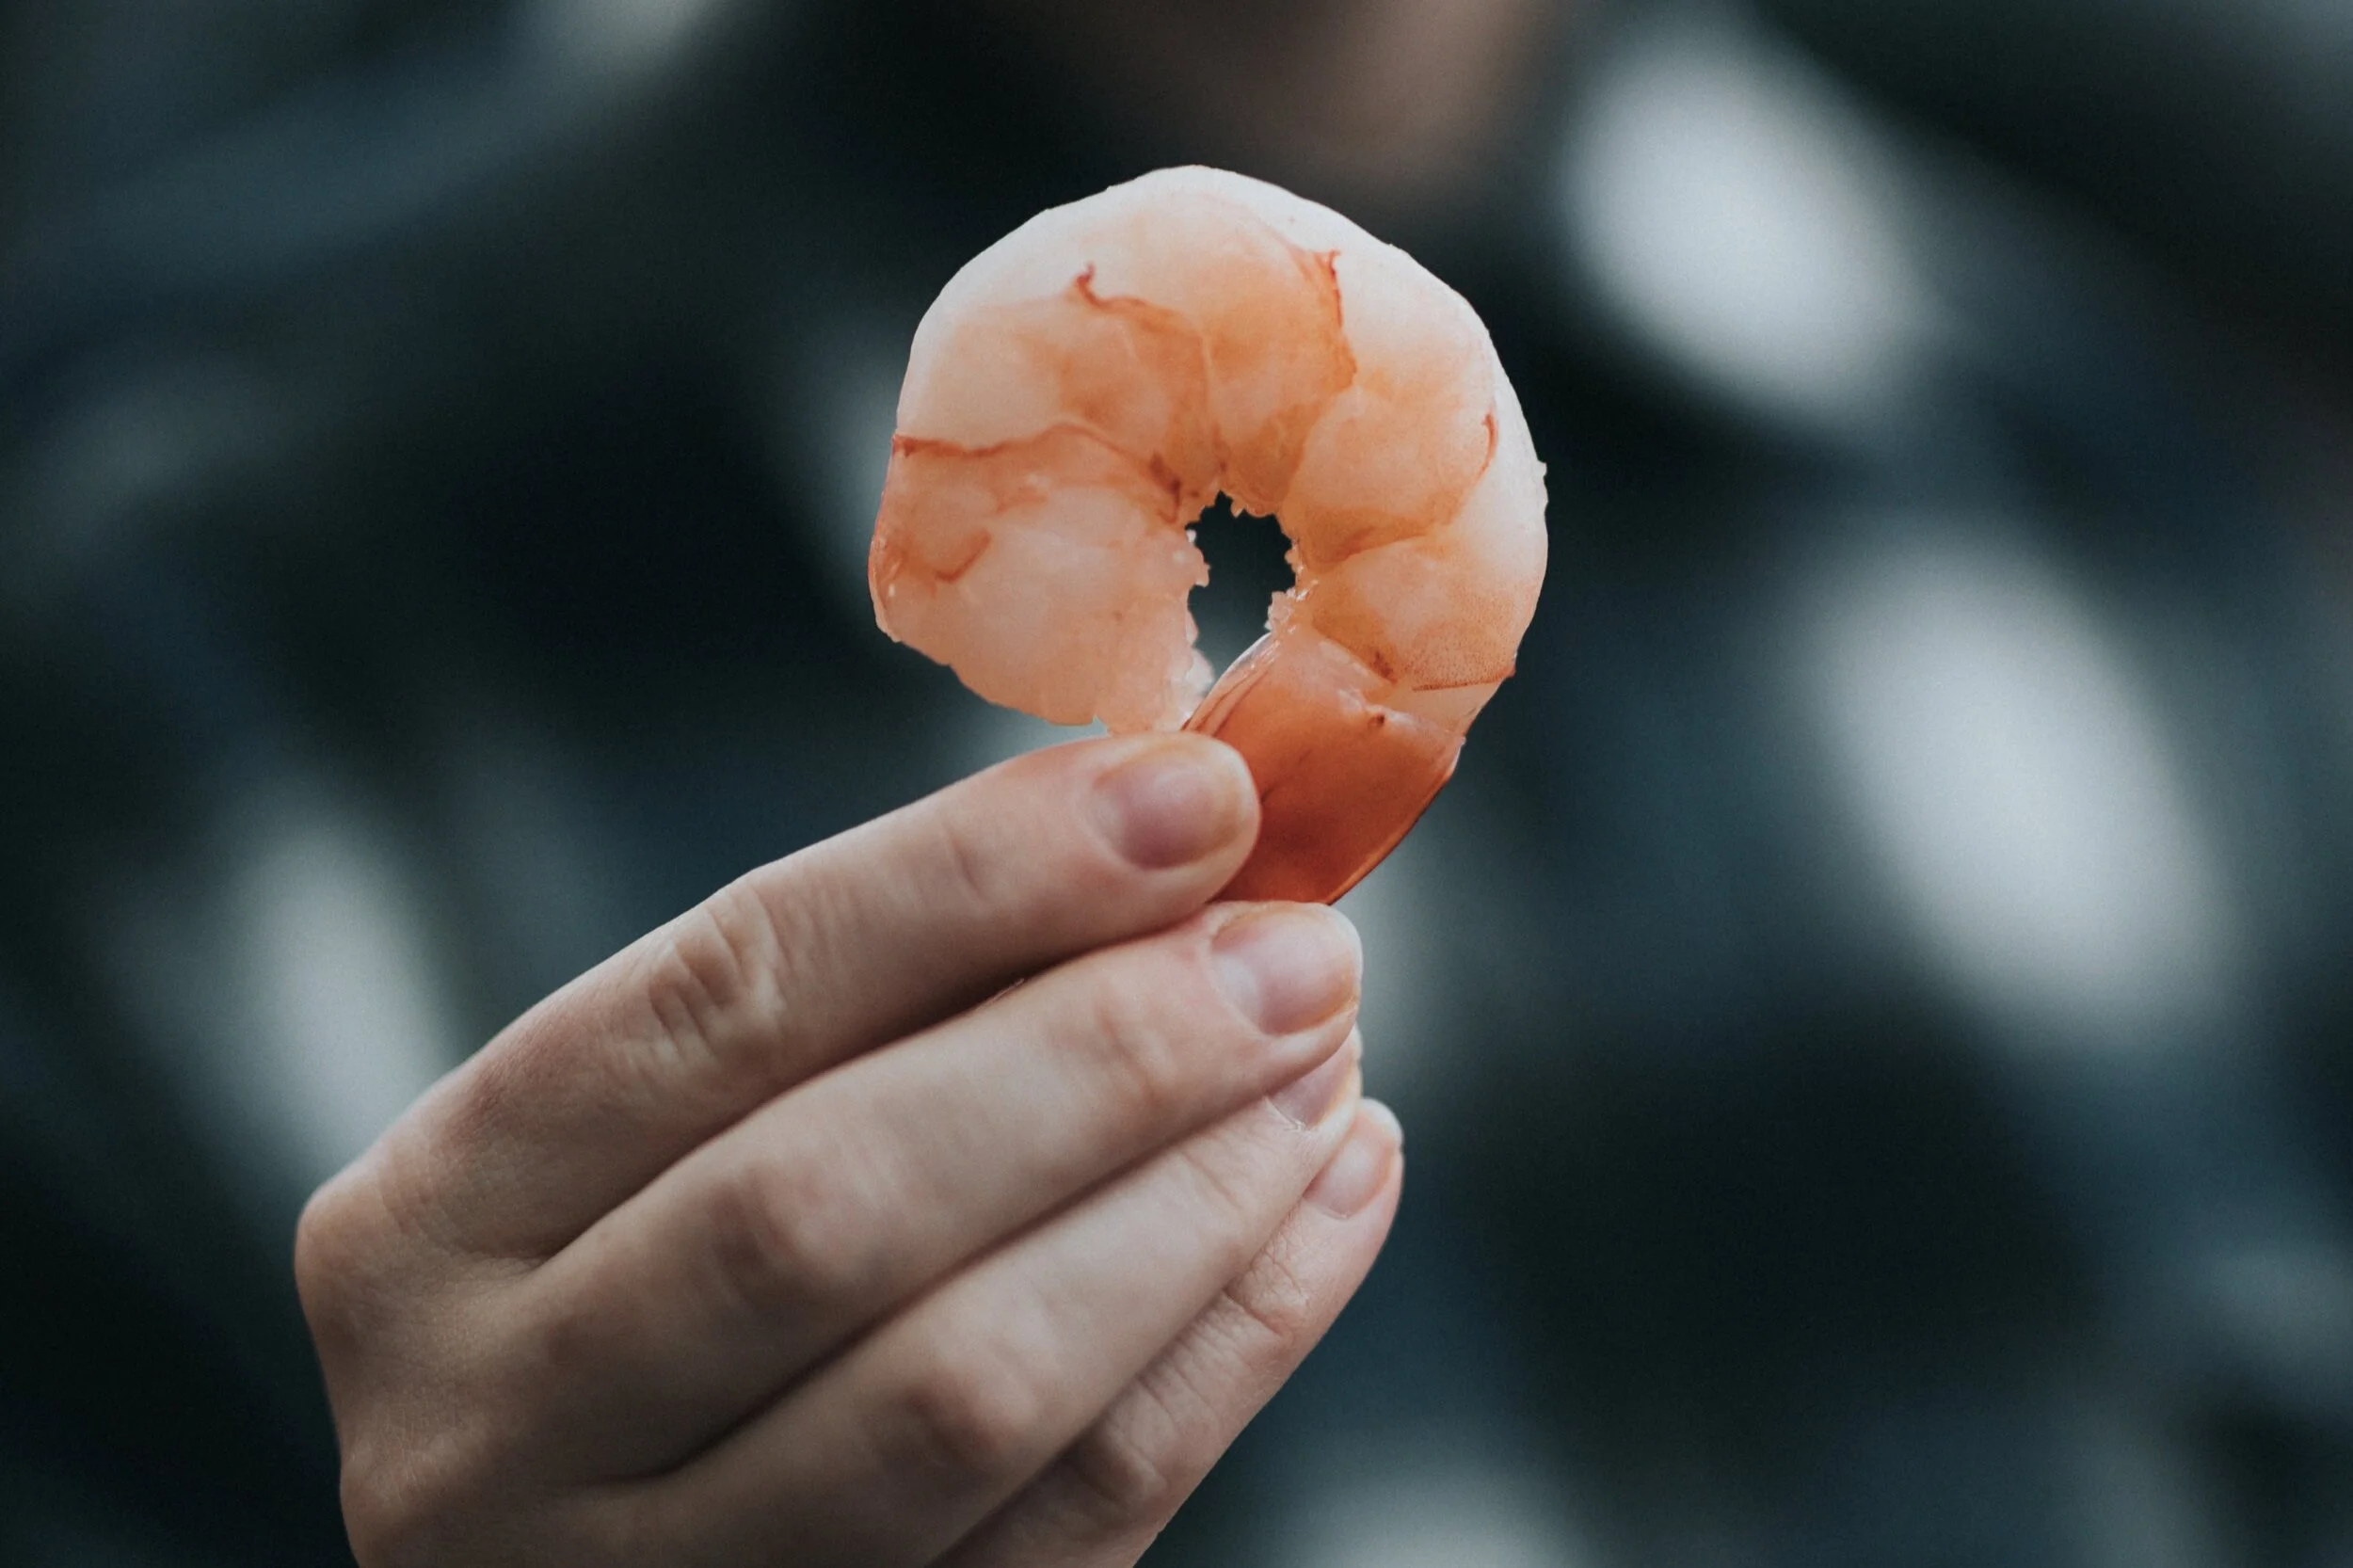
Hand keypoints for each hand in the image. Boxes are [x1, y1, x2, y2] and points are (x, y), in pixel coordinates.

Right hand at [294, 733, 1402, 1565]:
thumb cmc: (640, 1294)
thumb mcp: (655, 1147)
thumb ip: (855, 1009)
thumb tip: (1157, 826)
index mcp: (426, 1226)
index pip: (718, 1001)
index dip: (971, 881)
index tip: (1192, 793)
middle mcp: (489, 1425)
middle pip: (830, 1207)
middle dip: (1102, 1054)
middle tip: (1299, 951)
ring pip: (965, 1387)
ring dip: (1193, 1202)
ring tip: (1326, 1064)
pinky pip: (1079, 1522)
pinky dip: (1235, 1344)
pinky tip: (1327, 1199)